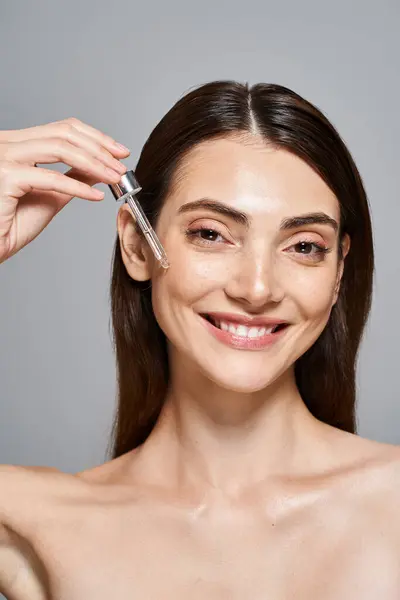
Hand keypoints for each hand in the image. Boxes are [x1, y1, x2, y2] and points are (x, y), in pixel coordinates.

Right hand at [0, 117, 129, 262]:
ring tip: (115, 178)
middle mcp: (7, 143)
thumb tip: (100, 168)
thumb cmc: (11, 225)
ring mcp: (4, 156)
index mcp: (16, 143)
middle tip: (122, 164)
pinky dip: (79, 188)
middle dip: (100, 148)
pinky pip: (52, 179)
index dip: (95, 138)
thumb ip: (72, 177)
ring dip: (95, 163)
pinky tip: (96, 196)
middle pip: (64, 133)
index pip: (62, 129)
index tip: (119, 152)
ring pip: (61, 149)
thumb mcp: (51, 195)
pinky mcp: (5, 176)